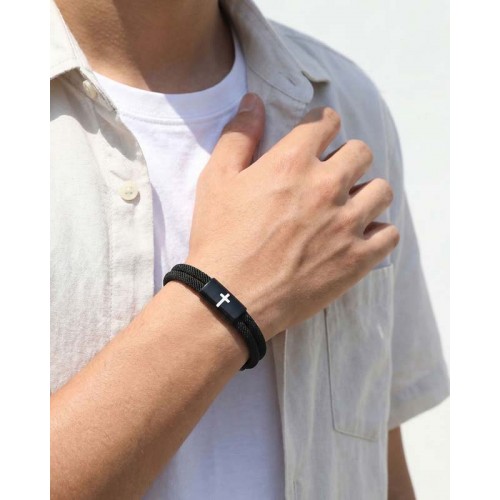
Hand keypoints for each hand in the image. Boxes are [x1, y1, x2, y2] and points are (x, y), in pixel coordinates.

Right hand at [186, 93, 398, 340]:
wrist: (229, 298)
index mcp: (292, 162)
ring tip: (347, 207)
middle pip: (361, 152)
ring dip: (366, 192)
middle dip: (347, 157)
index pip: (327, 122)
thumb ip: (239, 136)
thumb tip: (254, 102)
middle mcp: (326, 186)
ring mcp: (346, 224)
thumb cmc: (219, 239)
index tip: (317, 139)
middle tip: (330, 176)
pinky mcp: (356, 260)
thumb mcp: (216, 181)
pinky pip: (389, 234)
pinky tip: (359, 236)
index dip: (322, 127)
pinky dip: (378, 232)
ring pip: (381, 190)